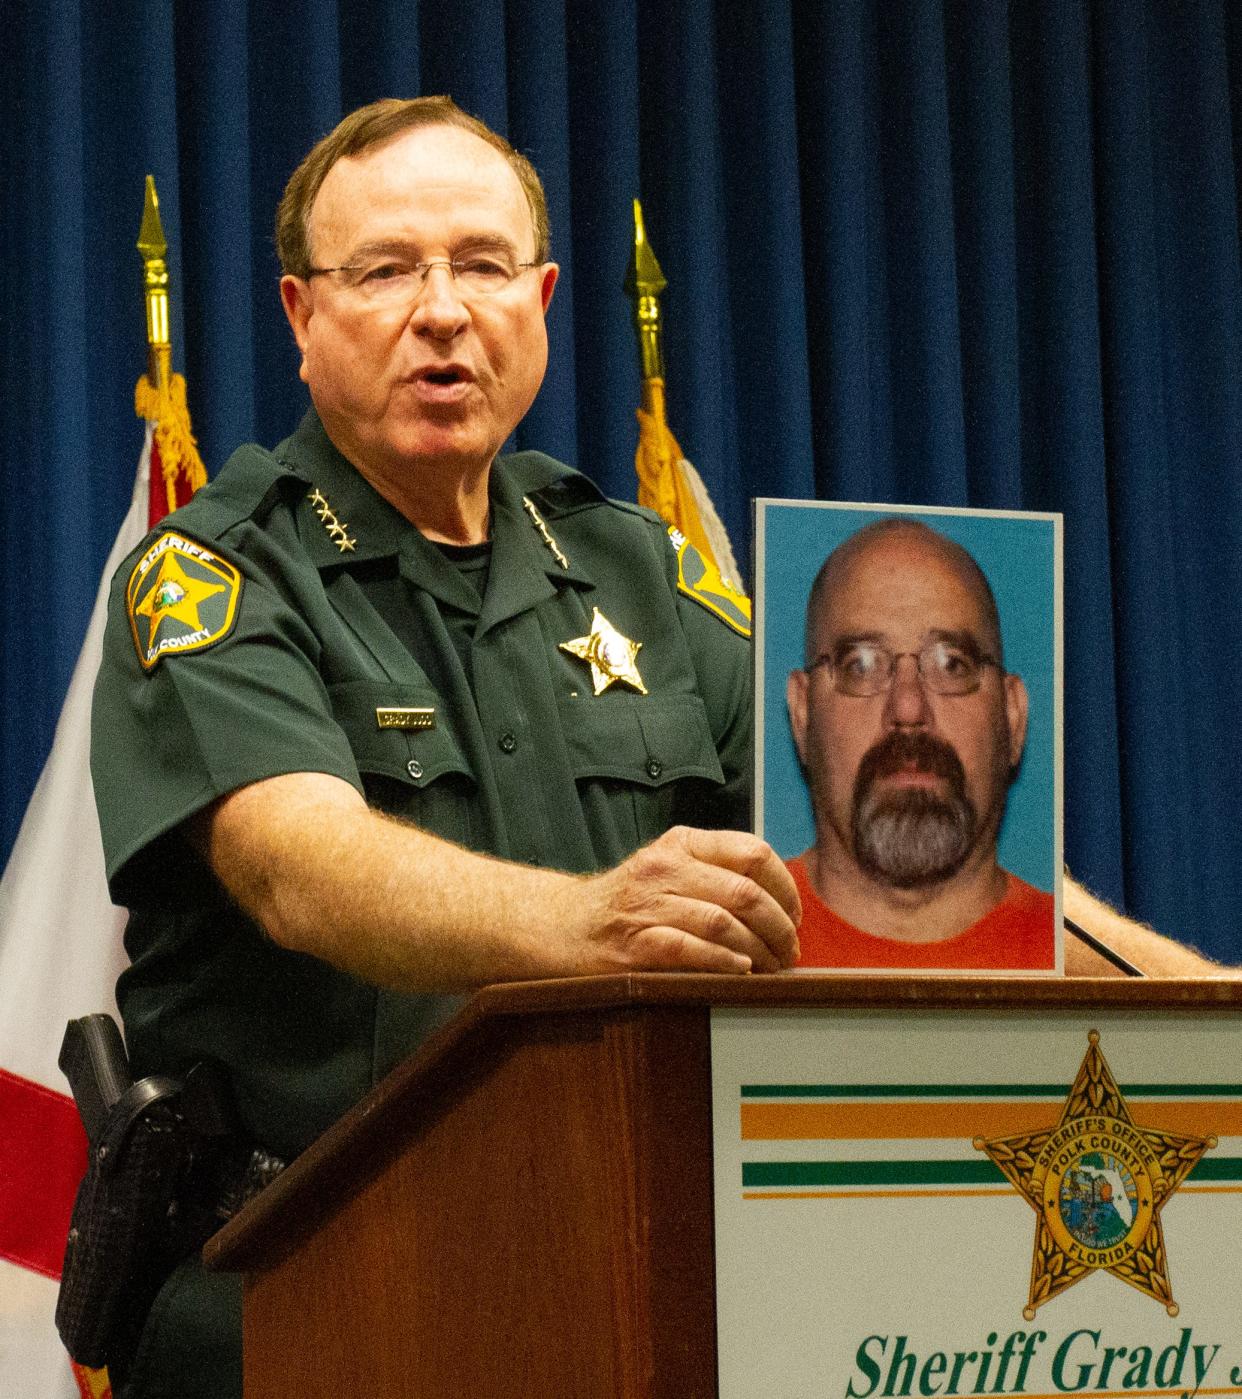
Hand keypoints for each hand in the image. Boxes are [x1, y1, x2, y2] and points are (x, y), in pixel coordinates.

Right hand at [559, 826, 801, 974]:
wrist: (565, 927)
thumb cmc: (628, 902)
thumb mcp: (669, 868)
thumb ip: (716, 871)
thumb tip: (781, 899)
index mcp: (682, 844)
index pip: (753, 852)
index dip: (785, 888)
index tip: (795, 916)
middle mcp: (665, 868)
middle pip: (745, 892)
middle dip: (779, 928)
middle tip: (789, 952)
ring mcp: (648, 905)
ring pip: (724, 923)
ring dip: (759, 951)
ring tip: (772, 968)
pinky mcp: (636, 944)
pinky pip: (691, 949)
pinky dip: (723, 962)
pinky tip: (740, 971)